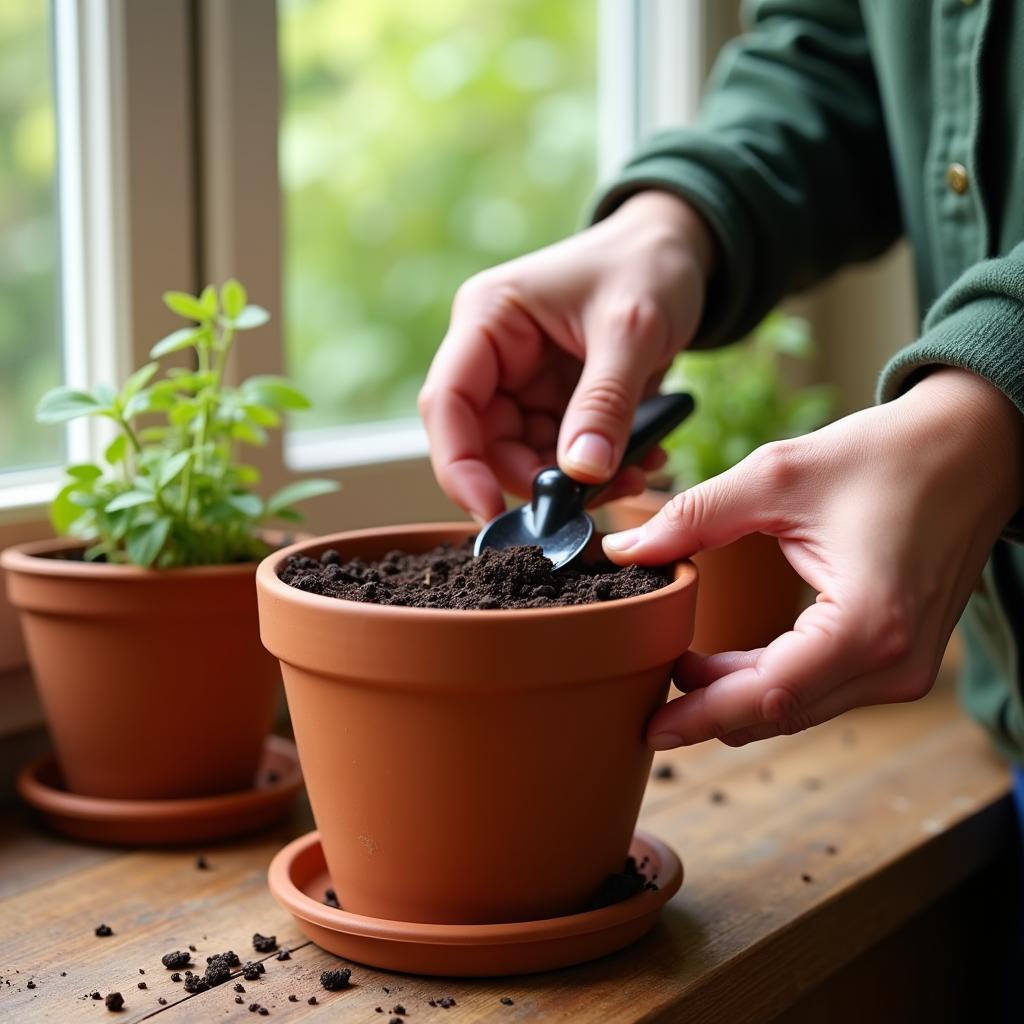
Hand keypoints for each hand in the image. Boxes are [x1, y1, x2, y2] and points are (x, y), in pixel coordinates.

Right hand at [419, 191, 715, 520]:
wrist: (682, 252)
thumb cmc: (649, 266)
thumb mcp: (632, 329)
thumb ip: (604, 402)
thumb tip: (580, 474)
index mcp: (488, 319)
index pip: (447, 403)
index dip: (459, 465)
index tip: (492, 513)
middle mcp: (493, 355)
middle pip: (483, 441)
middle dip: (533, 479)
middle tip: (588, 501)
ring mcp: (523, 382)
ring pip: (524, 456)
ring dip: (573, 481)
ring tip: (635, 474)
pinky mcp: (554, 403)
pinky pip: (560, 453)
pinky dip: (596, 469)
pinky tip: (641, 460)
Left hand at [603, 368, 1023, 748]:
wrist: (973, 447)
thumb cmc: (886, 456)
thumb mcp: (777, 478)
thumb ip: (694, 517)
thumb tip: (627, 550)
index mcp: (867, 625)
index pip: (766, 696)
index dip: (701, 715)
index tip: (651, 725)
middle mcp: (893, 664)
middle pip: (780, 712)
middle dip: (711, 709)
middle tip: (650, 694)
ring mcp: (904, 669)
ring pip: (799, 708)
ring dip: (738, 696)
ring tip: (681, 668)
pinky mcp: (902, 658)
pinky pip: (822, 689)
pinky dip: (771, 682)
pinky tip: (728, 663)